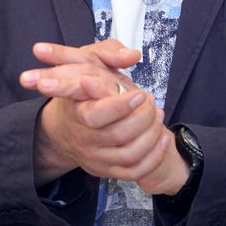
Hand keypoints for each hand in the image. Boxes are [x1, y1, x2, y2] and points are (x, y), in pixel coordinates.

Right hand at [25, 39, 176, 186]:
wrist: (63, 128)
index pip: (96, 115)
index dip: (121, 106)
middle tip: (151, 102)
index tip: (138, 94)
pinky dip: (153, 157)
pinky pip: (134, 172)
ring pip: (130, 155)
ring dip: (152, 135)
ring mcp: (95, 158)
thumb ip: (108, 54)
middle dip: (143, 118)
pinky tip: (162, 139)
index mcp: (76, 112)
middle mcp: (83, 139)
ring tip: (157, 116)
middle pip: (119, 135)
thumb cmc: (81, 91)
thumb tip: (132, 55)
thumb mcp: (88, 63)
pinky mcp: (106, 171)